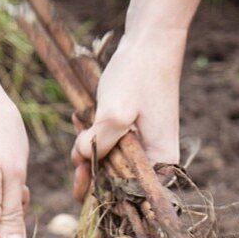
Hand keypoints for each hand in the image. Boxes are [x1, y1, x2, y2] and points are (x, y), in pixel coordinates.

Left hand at [71, 29, 185, 200]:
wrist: (149, 40)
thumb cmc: (139, 73)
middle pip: (117, 184)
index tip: (81, 177)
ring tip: (81, 126)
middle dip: (92, 170)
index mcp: (162, 163)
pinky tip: (82, 120)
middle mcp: (156, 161)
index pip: (131, 198)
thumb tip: (81, 159)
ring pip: (109, 164)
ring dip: (89, 150)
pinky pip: (109, 146)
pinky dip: (93, 137)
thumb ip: (100, 140)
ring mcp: (145, 147)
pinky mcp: (134, 134)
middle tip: (76, 153)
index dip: (103, 195)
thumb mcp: (115, 110)